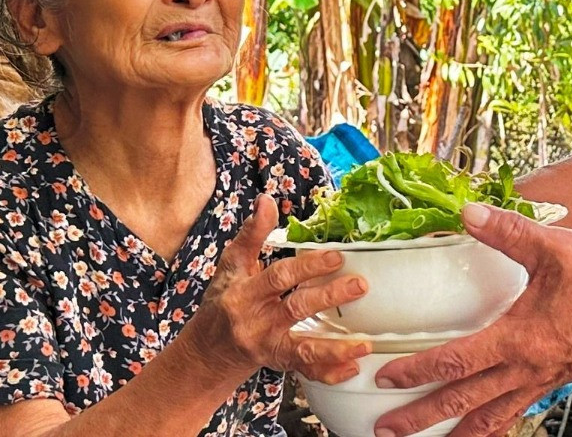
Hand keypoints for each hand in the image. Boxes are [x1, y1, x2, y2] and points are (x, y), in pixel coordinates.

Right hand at [187, 195, 372, 384]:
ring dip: (335, 349)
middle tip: (360, 285)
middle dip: (329, 297)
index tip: (336, 255)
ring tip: (364, 344)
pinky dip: (328, 372)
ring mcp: (269, 347)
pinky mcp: (279, 363)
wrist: (207, 351)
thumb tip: (267, 200)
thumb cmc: (222, 301)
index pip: (278, 277)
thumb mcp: (230, 266)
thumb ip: (252, 235)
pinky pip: (305, 370)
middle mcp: (257, 322)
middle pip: (296, 309)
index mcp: (244, 293)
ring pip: (303, 349)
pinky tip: (351, 368)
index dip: (307, 266)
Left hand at [372, 204, 571, 436]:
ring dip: (455, 432)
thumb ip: (509, 232)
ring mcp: (540, 381)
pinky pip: (514, 411)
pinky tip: (481, 425)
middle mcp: (526, 369)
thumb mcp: (556, 248)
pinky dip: (491, 424)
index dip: (416, 370)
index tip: (384, 375)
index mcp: (519, 339)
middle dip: (421, 419)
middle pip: (462, 403)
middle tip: (386, 430)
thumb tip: (468, 213)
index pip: (456, 361)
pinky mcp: (554, 381)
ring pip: (488, 417)